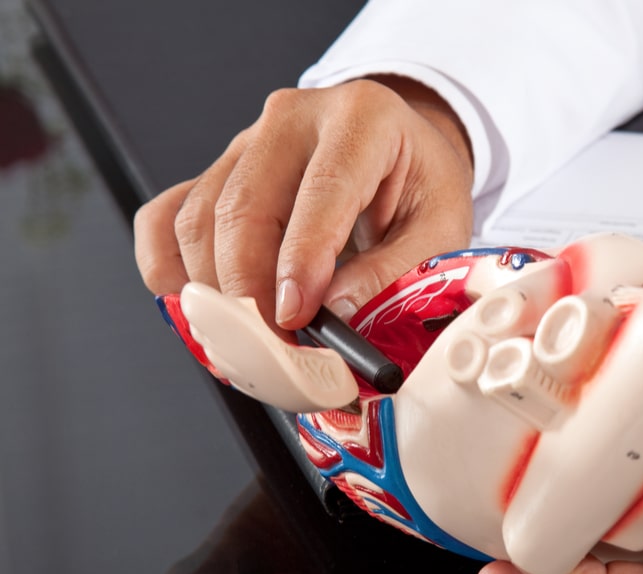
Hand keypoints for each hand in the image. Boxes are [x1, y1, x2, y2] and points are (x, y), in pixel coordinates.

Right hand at [135, 76, 473, 335]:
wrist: (400, 155)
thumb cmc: (419, 187)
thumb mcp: (440, 228)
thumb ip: (395, 270)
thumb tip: (336, 311)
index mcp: (362, 119)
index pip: (320, 191)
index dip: (300, 261)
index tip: (294, 317)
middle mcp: (295, 119)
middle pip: (243, 207)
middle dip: (249, 290)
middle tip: (271, 347)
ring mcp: (246, 142)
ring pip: (197, 219)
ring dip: (213, 291)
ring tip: (248, 338)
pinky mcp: (215, 172)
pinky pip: (165, 219)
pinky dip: (169, 269)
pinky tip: (201, 305)